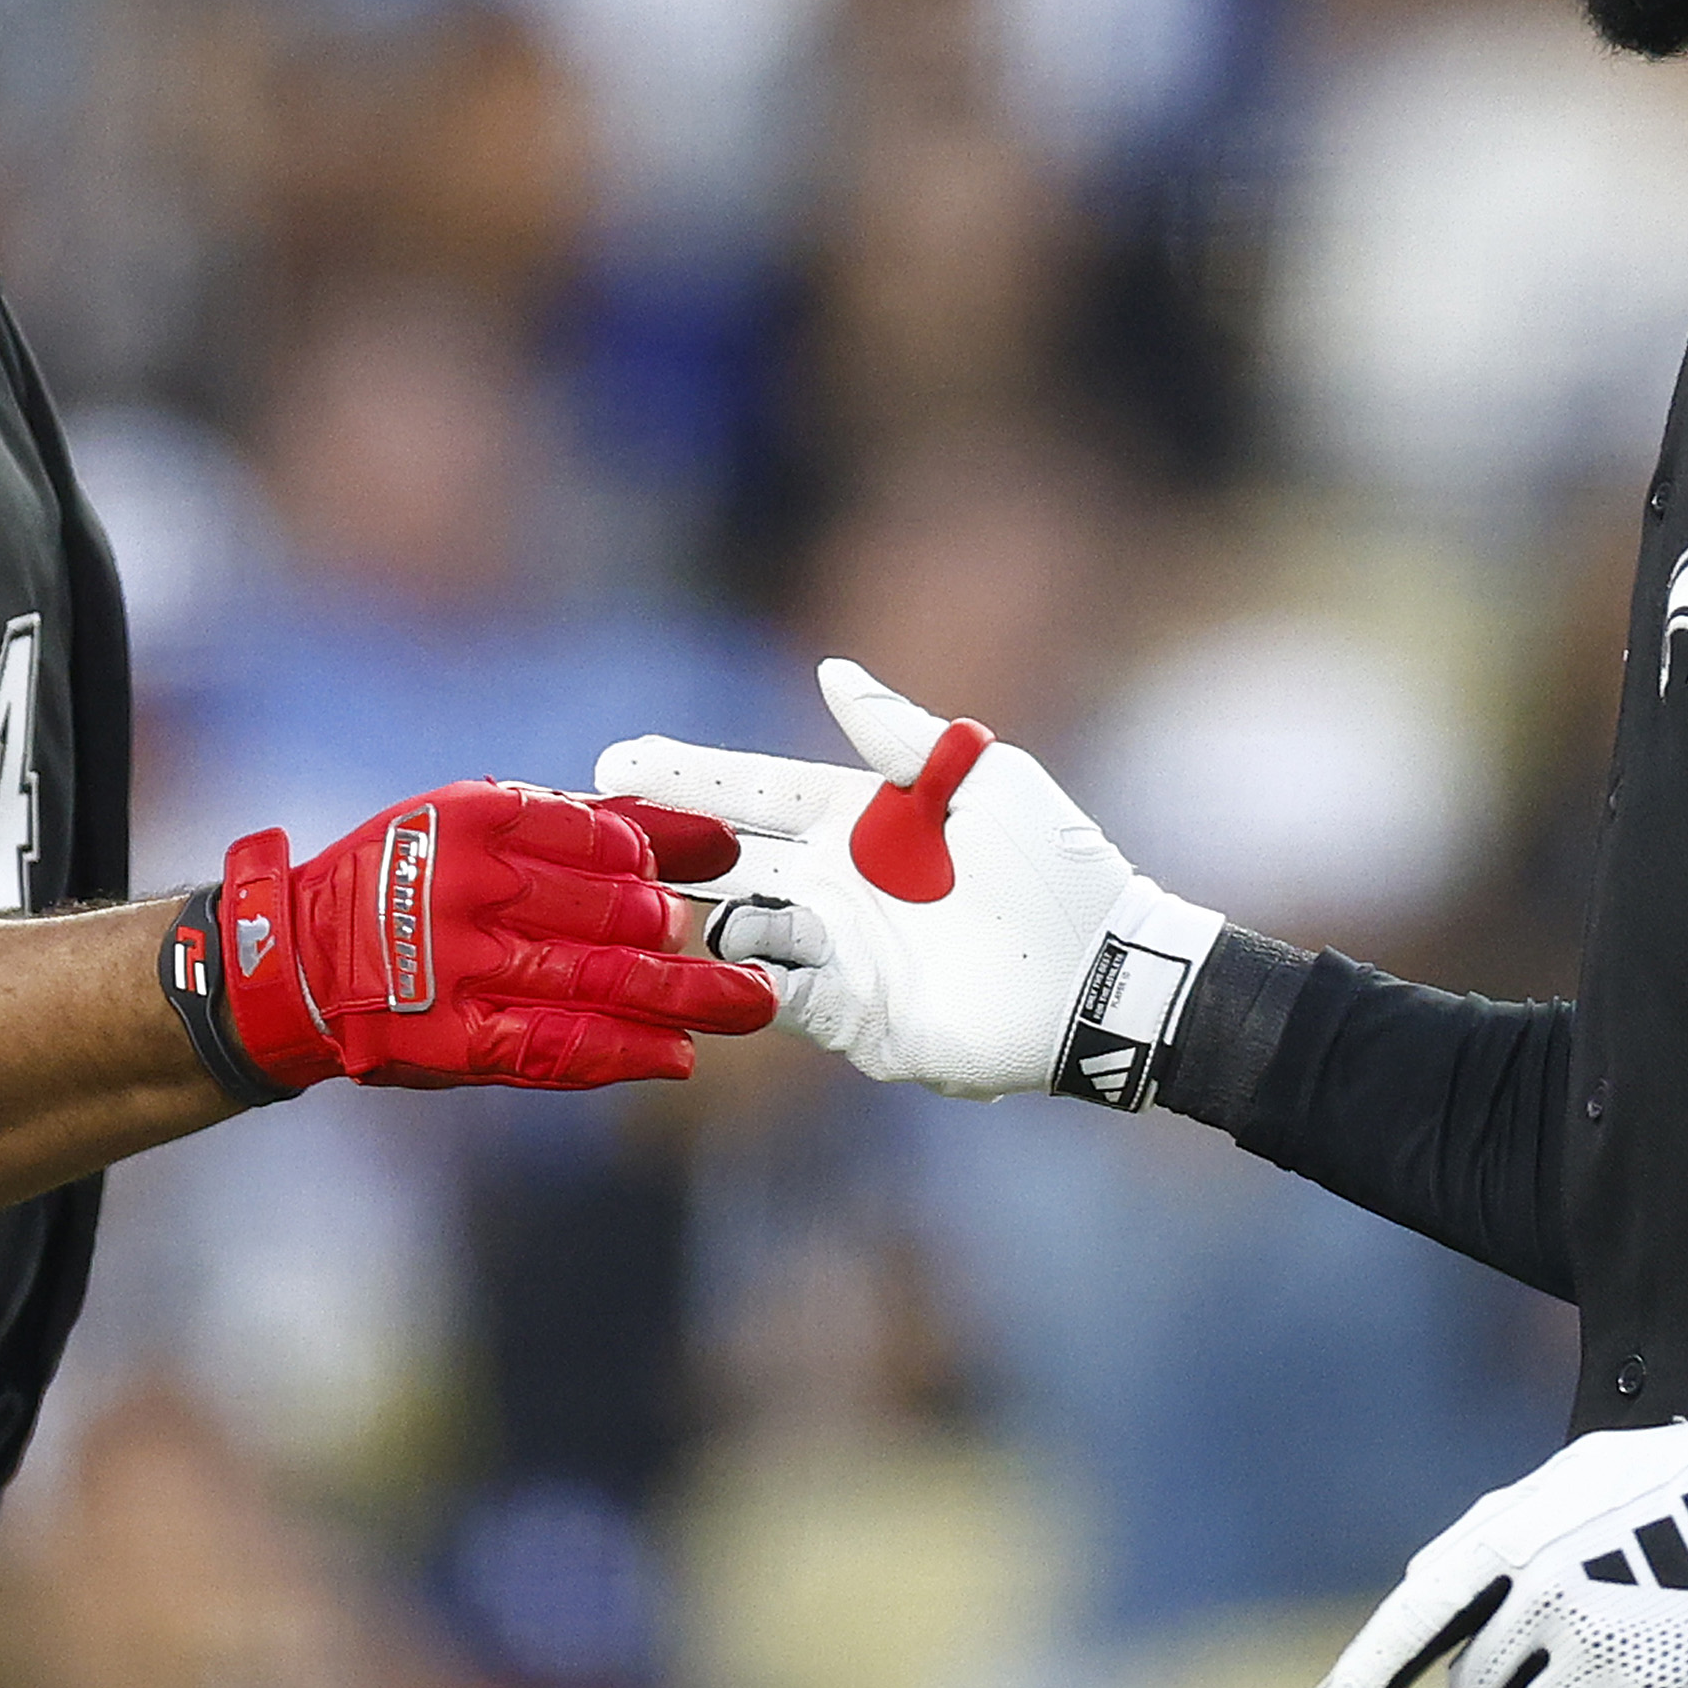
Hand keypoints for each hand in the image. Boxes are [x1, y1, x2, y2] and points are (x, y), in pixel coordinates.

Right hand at [203, 781, 776, 1094]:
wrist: (295, 961)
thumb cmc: (409, 877)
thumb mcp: (476, 824)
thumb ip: (586, 826)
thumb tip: (710, 837)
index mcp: (474, 821)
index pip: (600, 836)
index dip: (668, 854)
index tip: (723, 866)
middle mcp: (467, 889)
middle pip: (610, 911)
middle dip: (682, 930)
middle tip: (740, 943)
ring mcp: (459, 970)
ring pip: (597, 980)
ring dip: (685, 996)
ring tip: (747, 1003)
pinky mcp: (453, 1040)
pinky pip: (556, 1047)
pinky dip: (624, 1052)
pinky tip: (677, 1055)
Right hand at [594, 659, 1222, 1104]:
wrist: (1098, 976)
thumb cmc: (1054, 867)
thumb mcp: (983, 781)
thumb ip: (899, 736)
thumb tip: (829, 671)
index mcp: (861, 818)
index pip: (753, 789)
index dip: (687, 775)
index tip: (618, 759)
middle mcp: (835, 883)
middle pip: (722, 861)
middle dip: (656, 849)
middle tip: (590, 841)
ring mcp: (836, 951)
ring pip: (731, 930)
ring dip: (688, 919)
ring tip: (634, 907)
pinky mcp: (848, 1015)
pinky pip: (767, 998)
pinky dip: (730, 984)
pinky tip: (694, 970)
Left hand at [1312, 1368, 1687, 1687]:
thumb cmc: (1683, 1486)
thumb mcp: (1579, 1477)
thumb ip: (1493, 1532)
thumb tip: (1420, 1589)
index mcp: (1526, 1540)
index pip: (1418, 1616)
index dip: (1363, 1675)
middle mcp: (1554, 1608)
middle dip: (1505, 1675)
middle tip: (1571, 1632)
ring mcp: (1609, 1669)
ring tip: (1624, 1650)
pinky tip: (1652, 1686)